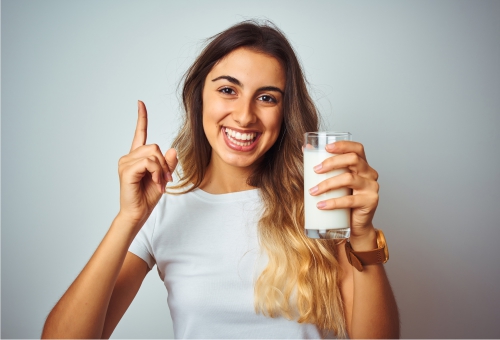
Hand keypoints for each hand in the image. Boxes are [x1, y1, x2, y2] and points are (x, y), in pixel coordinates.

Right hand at [117, 101, 177, 227]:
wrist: (138, 213)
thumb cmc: (148, 196)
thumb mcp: (163, 177)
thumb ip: (168, 163)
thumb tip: (172, 150)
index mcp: (137, 156)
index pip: (139, 133)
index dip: (141, 118)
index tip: (140, 103)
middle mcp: (129, 157)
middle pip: (153, 146)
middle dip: (164, 163)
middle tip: (166, 179)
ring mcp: (125, 163)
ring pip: (152, 154)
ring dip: (161, 169)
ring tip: (160, 182)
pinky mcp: (127, 170)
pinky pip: (148, 163)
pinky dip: (156, 172)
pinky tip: (156, 182)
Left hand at [309, 141, 378, 243]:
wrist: (355, 224)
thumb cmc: (344, 199)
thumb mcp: (334, 179)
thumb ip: (323, 164)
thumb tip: (305, 148)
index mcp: (362, 165)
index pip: (357, 148)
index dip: (343, 145)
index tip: (326, 148)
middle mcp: (369, 173)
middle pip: (353, 160)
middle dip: (332, 162)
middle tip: (315, 170)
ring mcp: (371, 187)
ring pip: (349, 179)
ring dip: (327, 184)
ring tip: (313, 191)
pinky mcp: (370, 202)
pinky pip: (350, 201)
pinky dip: (333, 202)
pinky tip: (321, 205)